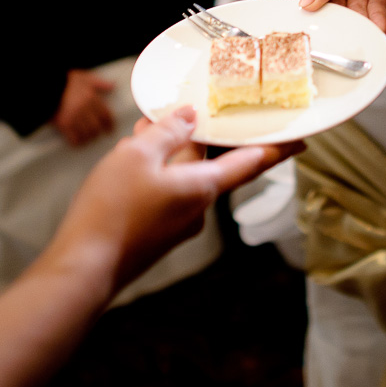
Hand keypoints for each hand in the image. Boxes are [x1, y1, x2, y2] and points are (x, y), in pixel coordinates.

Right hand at [46, 108, 301, 292]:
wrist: (84, 268)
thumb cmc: (112, 210)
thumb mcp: (137, 154)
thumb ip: (168, 131)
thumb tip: (190, 117)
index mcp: (203, 187)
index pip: (250, 163)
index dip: (276, 149)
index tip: (301, 141)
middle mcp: (197, 209)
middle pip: (204, 163)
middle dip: (188, 139)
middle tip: (166, 118)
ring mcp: (177, 225)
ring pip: (179, 177)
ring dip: (163, 155)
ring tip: (136, 137)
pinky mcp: (157, 235)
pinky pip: (164, 194)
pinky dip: (150, 176)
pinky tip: (125, 168)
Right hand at [50, 69, 115, 145]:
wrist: (45, 86)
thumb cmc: (65, 80)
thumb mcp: (84, 77)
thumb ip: (99, 83)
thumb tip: (114, 86)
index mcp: (91, 98)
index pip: (106, 115)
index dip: (110, 125)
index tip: (110, 129)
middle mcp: (84, 109)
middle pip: (97, 128)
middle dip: (97, 132)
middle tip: (96, 133)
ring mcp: (74, 118)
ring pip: (87, 135)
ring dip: (88, 138)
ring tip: (86, 137)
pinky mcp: (63, 124)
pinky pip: (74, 139)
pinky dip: (77, 142)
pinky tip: (76, 140)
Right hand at [254, 0, 385, 31]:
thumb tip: (308, 4)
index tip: (251, 17)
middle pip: (316, 5)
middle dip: (317, 20)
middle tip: (312, 39)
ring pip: (345, 14)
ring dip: (352, 21)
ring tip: (359, 25)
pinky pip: (370, 16)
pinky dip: (373, 22)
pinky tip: (378, 25)